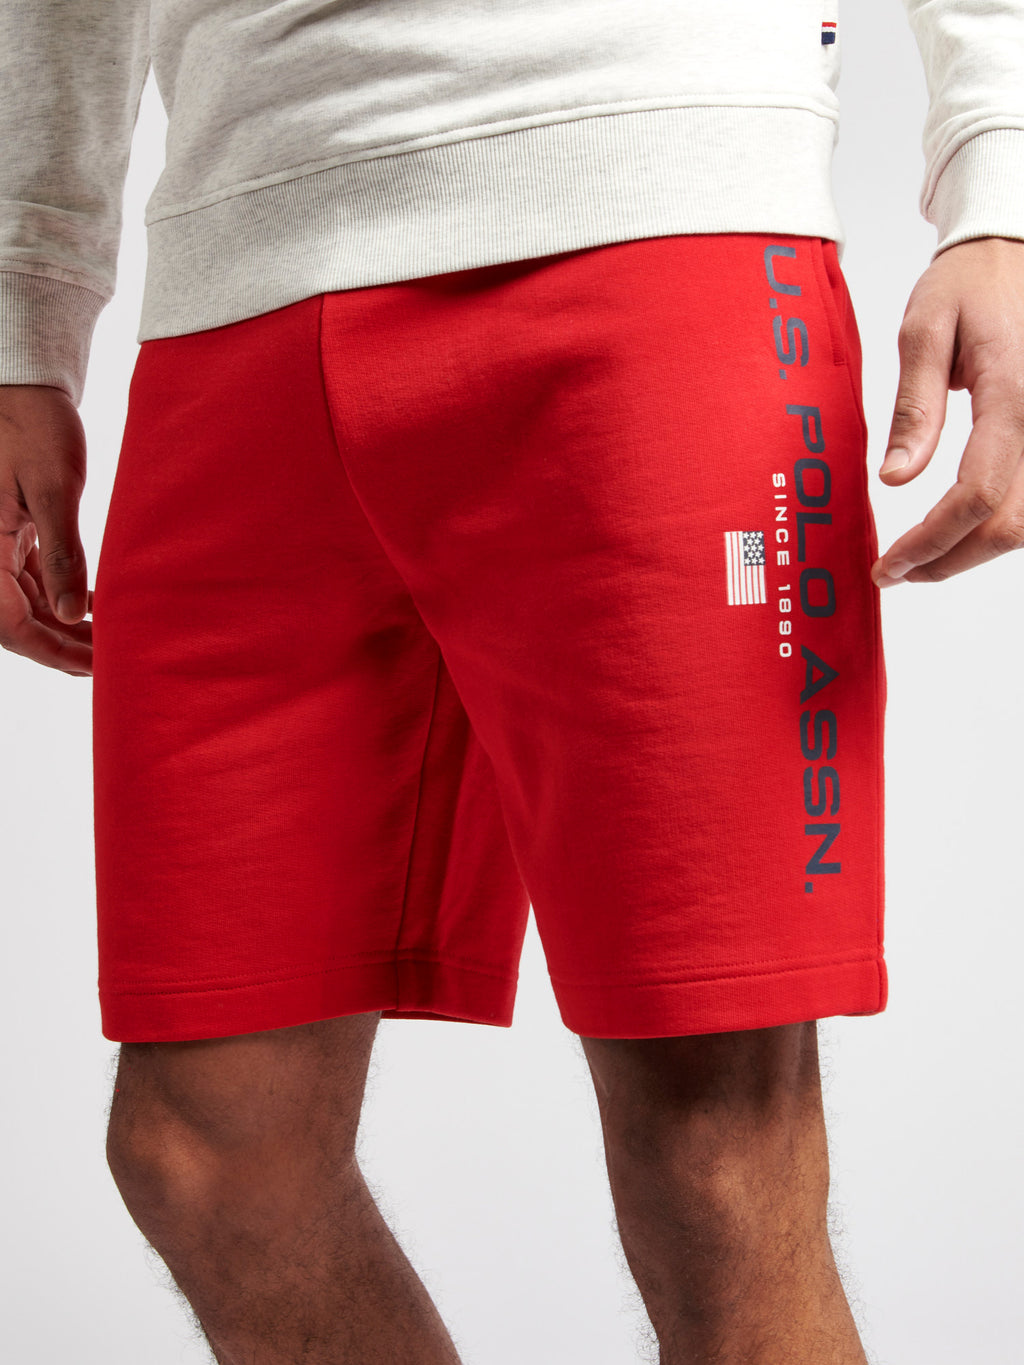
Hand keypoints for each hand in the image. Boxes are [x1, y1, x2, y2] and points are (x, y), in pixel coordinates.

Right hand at [0, 384, 92, 674]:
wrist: (23, 386)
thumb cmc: (35, 426)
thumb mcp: (54, 488)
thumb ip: (63, 554)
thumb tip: (70, 616)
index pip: (8, 624)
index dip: (50, 652)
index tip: (94, 667)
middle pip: (16, 622)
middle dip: (61, 646)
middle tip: (111, 660)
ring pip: (24, 605)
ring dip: (63, 627)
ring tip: (110, 640)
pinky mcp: (9, 535)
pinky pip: (30, 582)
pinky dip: (60, 599)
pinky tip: (93, 608)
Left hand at [872, 236, 1023, 585]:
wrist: (1013, 250)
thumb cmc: (968, 283)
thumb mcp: (924, 330)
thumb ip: (914, 407)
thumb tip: (895, 479)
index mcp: (1012, 395)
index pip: (976, 494)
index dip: (932, 542)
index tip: (890, 565)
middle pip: (1010, 524)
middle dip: (951, 560)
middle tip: (897, 572)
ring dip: (975, 550)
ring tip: (920, 557)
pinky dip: (996, 523)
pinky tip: (956, 526)